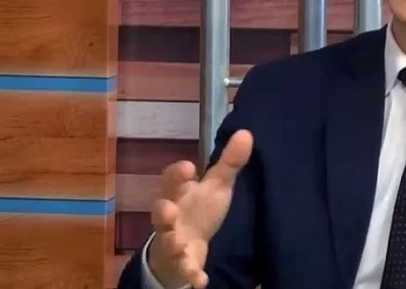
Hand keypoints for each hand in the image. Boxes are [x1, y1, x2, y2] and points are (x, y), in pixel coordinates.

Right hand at [147, 129, 252, 288]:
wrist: (183, 246)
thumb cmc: (198, 209)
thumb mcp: (215, 186)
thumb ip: (229, 162)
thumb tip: (246, 132)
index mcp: (179, 193)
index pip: (171, 180)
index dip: (176, 174)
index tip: (186, 167)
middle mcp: (171, 216)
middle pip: (159, 211)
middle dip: (162, 211)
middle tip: (168, 211)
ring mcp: (172, 240)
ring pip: (166, 241)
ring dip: (172, 243)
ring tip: (179, 245)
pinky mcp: (181, 262)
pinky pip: (184, 269)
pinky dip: (192, 274)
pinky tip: (201, 281)